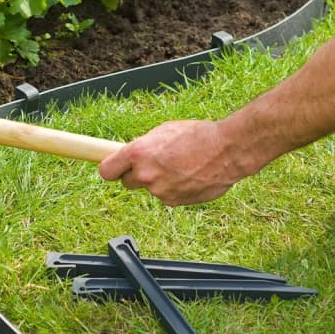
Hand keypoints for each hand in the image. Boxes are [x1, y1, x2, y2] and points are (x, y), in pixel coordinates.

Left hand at [97, 119, 243, 206]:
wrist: (227, 151)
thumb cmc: (198, 135)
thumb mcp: (164, 130)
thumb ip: (144, 146)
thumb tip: (134, 155)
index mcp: (138, 153)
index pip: (106, 171)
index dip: (111, 169)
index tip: (114, 168)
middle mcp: (145, 175)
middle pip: (127, 183)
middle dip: (137, 175)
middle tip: (155, 164)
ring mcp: (159, 191)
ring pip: (151, 189)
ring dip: (161, 180)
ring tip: (182, 165)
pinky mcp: (174, 202)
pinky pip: (168, 196)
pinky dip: (175, 188)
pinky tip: (190, 175)